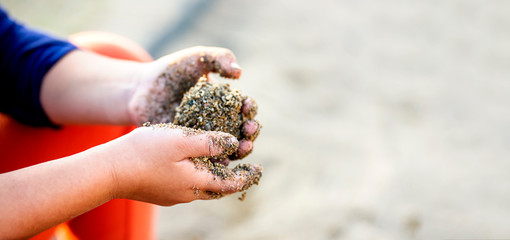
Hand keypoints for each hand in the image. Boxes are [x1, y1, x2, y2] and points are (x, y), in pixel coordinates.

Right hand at [109, 125, 261, 205]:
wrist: (108, 171)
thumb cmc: (144, 152)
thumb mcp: (181, 141)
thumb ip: (210, 142)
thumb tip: (234, 144)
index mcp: (197, 182)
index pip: (231, 183)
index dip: (247, 176)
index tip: (259, 169)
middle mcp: (188, 193)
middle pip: (219, 187)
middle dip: (234, 176)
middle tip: (244, 166)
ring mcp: (173, 194)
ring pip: (202, 185)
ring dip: (215, 174)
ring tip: (222, 162)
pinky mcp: (161, 191)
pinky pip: (186, 183)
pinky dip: (197, 173)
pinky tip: (193, 162)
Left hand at [128, 46, 259, 159]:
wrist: (141, 88)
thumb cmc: (172, 70)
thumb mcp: (198, 57)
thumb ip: (220, 58)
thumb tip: (239, 72)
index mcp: (226, 101)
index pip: (245, 107)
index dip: (249, 108)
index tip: (247, 106)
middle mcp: (219, 121)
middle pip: (242, 131)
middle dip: (250, 131)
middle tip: (250, 130)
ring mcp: (205, 136)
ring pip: (228, 147)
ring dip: (239, 150)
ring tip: (242, 147)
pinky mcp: (190, 148)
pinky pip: (206, 157)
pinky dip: (216, 161)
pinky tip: (220, 160)